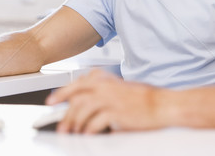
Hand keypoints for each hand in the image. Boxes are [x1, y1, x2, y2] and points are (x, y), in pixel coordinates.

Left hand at [46, 69, 165, 133]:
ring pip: (82, 110)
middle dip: (65, 114)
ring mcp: (110, 99)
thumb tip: (85, 98)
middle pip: (76, 98)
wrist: (163, 105)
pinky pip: (95, 122)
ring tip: (74, 133)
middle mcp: (105, 87)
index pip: (78, 84)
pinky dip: (89, 130)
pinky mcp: (116, 113)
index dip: (62, 93)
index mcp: (106, 80)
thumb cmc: (144, 99)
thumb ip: (103, 88)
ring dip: (75, 123)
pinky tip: (88, 135)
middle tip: (62, 127)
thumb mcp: (121, 87)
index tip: (51, 101)